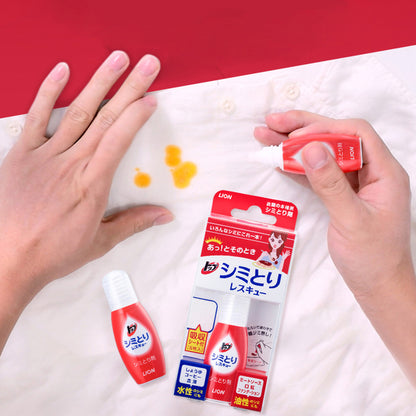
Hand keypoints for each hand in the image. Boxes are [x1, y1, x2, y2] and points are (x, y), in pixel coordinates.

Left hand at [0, 51, 172, 302]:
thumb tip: (166, 215)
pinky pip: (36, 117)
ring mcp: (46, 155)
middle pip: (105, 118)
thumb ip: (134, 223)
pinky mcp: (23, 154)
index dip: (136, 115)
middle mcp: (72, 163)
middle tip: (148, 64)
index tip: (151, 98)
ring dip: (99, 83)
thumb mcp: (100, 241)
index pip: (119, 140)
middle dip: (129, 88)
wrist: (8, 258)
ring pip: (77, 111)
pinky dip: (47, 92)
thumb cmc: (55, 252)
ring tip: (117, 58)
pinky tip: (62, 70)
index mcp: (92, 184)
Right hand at [255, 111, 415, 384]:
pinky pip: (318, 173)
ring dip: (295, 144)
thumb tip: (310, 148)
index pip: (355, 134)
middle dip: (303, 128)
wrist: (378, 286)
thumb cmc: (371, 258)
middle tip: (270, 123)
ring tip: (266, 135)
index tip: (293, 137)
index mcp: (384, 171)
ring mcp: (355, 182)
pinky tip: (279, 160)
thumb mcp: (351, 220)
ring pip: (324, 153)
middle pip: (336, 138)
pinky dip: (298, 165)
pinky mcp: (341, 194)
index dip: (323, 129)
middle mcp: (371, 171)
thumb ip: (330, 183)